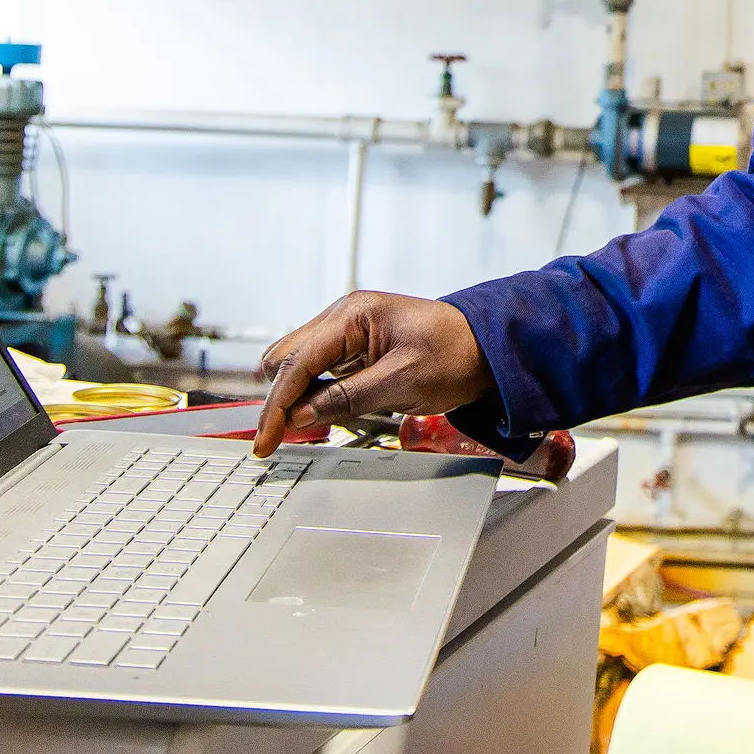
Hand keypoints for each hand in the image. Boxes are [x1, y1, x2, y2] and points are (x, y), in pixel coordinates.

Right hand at [251, 290, 494, 456]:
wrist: (487, 350)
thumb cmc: (454, 355)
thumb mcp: (401, 382)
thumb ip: (346, 398)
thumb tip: (299, 416)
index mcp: (353, 314)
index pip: (297, 360)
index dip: (277, 404)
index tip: (266, 440)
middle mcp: (344, 317)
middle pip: (286, 357)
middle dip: (278, 398)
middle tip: (278, 438)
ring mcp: (348, 331)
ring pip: (298, 364)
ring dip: (292, 397)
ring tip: (295, 431)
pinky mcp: (356, 348)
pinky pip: (319, 370)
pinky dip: (311, 393)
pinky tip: (314, 415)